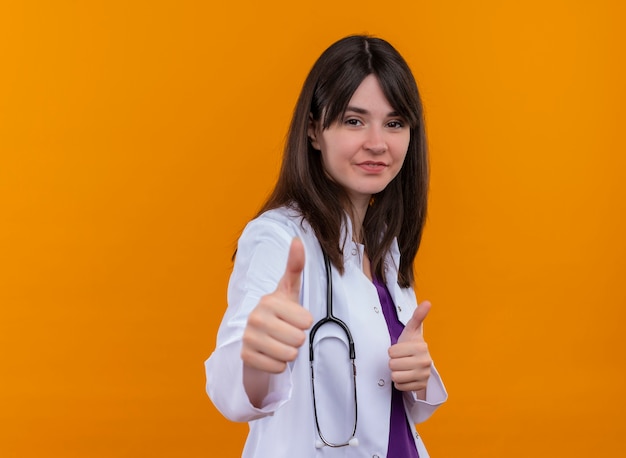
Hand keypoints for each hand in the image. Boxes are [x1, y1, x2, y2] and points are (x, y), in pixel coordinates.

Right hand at [241, 238, 313, 373]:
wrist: (257, 338)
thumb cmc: (280, 312)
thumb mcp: (289, 290)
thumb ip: (294, 266)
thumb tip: (297, 240)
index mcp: (269, 300)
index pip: (306, 321)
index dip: (305, 322)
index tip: (294, 318)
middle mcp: (255, 317)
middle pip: (298, 339)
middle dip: (297, 340)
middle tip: (286, 333)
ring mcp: (248, 337)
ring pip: (289, 355)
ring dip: (289, 353)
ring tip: (279, 343)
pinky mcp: (245, 356)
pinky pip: (277, 368)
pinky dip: (278, 365)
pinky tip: (271, 355)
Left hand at [388, 301, 432, 392]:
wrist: (418, 362)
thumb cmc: (411, 345)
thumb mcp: (411, 330)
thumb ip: (418, 316)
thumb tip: (428, 302)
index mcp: (422, 347)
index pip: (391, 352)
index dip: (392, 350)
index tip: (401, 349)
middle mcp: (425, 362)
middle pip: (392, 365)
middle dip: (394, 362)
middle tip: (401, 359)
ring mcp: (424, 376)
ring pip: (395, 377)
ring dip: (396, 372)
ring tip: (403, 367)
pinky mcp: (421, 387)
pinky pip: (399, 386)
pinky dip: (400, 382)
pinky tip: (406, 376)